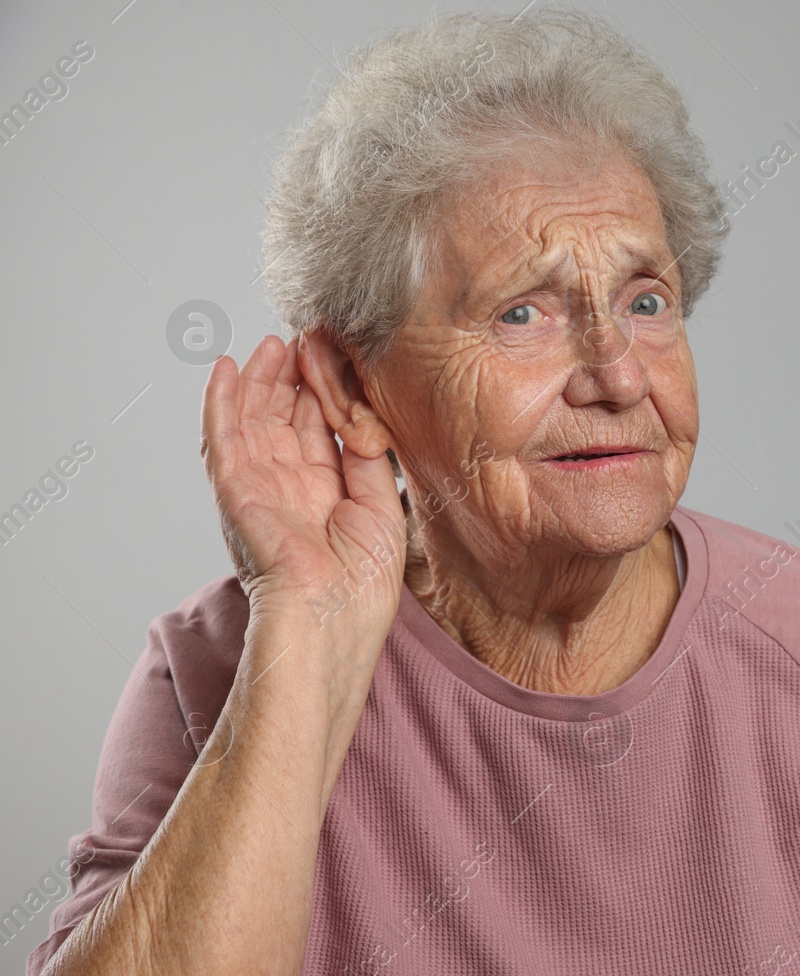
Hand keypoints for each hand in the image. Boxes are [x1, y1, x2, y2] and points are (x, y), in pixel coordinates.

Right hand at [200, 334, 405, 634]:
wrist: (333, 619)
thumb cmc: (363, 582)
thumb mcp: (382, 505)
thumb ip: (370, 458)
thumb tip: (362, 415)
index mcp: (324, 493)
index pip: (319, 430)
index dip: (323, 391)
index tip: (332, 356)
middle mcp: (289, 487)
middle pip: (283, 419)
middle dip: (290, 378)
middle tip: (301, 338)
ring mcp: (260, 488)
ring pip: (253, 421)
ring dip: (259, 380)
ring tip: (270, 344)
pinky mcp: (237, 491)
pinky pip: (224, 439)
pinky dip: (222, 403)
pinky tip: (227, 370)